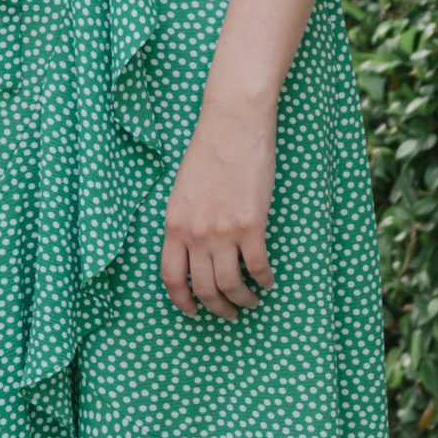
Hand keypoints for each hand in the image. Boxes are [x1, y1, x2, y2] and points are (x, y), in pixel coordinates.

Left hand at [160, 95, 276, 321]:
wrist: (231, 124)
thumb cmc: (208, 151)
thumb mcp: (182, 190)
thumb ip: (185, 222)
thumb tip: (194, 252)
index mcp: (173, 223)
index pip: (170, 277)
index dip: (182, 301)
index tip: (193, 311)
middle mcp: (195, 232)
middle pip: (204, 288)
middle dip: (217, 308)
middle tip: (228, 312)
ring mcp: (223, 230)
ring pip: (231, 285)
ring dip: (242, 300)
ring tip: (250, 301)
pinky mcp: (251, 225)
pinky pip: (258, 267)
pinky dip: (264, 280)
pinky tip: (267, 280)